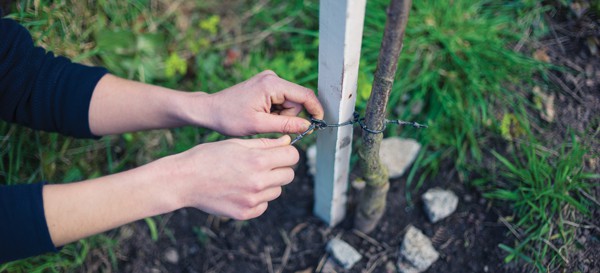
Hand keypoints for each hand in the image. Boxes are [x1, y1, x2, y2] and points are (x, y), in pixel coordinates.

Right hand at [163, 135, 297, 219]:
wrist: (183, 180)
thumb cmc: (208, 157)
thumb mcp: (236, 143)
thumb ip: (265, 144)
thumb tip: (287, 142)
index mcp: (258, 160)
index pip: (292, 156)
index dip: (287, 152)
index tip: (279, 152)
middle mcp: (258, 182)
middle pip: (289, 175)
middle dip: (280, 168)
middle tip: (264, 165)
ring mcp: (252, 200)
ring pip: (277, 190)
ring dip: (268, 184)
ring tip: (246, 177)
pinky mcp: (245, 213)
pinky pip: (264, 205)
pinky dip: (257, 199)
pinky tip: (240, 190)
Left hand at [202, 70, 323, 135]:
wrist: (210, 110)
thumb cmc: (230, 118)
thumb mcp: (259, 125)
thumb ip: (286, 125)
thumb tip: (308, 126)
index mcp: (271, 84)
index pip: (304, 95)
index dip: (315, 109)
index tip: (319, 123)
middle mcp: (272, 77)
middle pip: (297, 100)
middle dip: (290, 116)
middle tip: (271, 125)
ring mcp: (269, 79)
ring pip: (290, 101)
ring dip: (282, 115)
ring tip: (262, 120)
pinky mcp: (266, 84)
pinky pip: (281, 100)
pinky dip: (276, 111)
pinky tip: (261, 115)